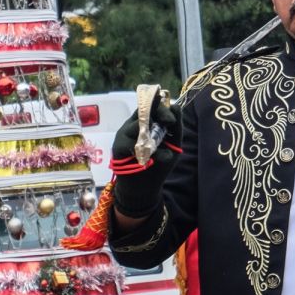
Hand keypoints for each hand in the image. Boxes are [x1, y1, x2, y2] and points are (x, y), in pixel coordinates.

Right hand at [110, 101, 180, 217]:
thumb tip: (177, 106)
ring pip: (137, 126)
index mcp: (147, 122)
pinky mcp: (118, 147)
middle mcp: (133, 125)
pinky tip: (151, 160)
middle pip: (144, 111)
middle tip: (169, 122)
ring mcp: (124, 135)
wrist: (144, 189)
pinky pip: (130, 143)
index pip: (152, 106)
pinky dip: (143, 151)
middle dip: (159, 114)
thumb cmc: (159, 164)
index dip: (161, 106)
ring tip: (164, 154)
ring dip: (153, 138)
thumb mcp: (173, 145)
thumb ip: (176, 128)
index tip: (171, 117)